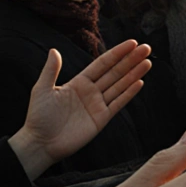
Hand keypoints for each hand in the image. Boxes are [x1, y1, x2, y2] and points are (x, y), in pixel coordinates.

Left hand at [8, 41, 152, 179]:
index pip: (102, 64)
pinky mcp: (101, 118)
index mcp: (79, 82)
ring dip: (134, 73)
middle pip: (115, 72)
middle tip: (146, 48)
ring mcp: (98, 105)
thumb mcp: (42, 90)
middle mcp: (91, 91)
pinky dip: (129, 93)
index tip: (132, 43)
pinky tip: (140, 82)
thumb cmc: (38, 117)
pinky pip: (118, 103)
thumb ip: (51, 70)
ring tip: (148, 62)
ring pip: (120, 85)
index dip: (117, 53)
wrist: (40, 143)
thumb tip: (54, 50)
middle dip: (131, 60)